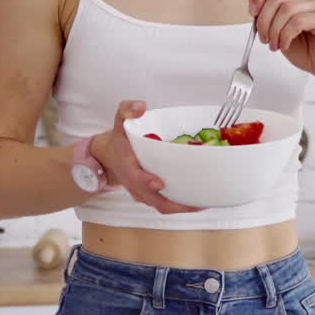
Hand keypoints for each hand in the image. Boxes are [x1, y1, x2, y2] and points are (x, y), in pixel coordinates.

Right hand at [93, 100, 200, 214]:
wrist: (109, 158)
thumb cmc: (120, 141)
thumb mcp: (120, 122)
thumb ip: (127, 111)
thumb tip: (142, 106)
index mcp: (128, 168)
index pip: (136, 178)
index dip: (147, 182)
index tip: (160, 183)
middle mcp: (136, 186)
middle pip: (156, 202)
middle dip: (177, 205)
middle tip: (198, 203)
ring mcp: (145, 194)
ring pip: (164, 206)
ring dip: (184, 208)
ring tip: (205, 203)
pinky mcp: (153, 197)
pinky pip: (167, 205)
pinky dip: (183, 204)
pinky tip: (201, 199)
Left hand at [251, 0, 314, 83]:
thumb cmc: (308, 50)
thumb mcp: (280, 31)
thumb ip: (270, 17)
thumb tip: (255, 10)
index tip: (253, 13)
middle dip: (264, 20)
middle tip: (264, 37)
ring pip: (286, 8)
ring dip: (274, 30)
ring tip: (275, 44)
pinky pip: (297, 21)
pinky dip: (285, 36)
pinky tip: (286, 45)